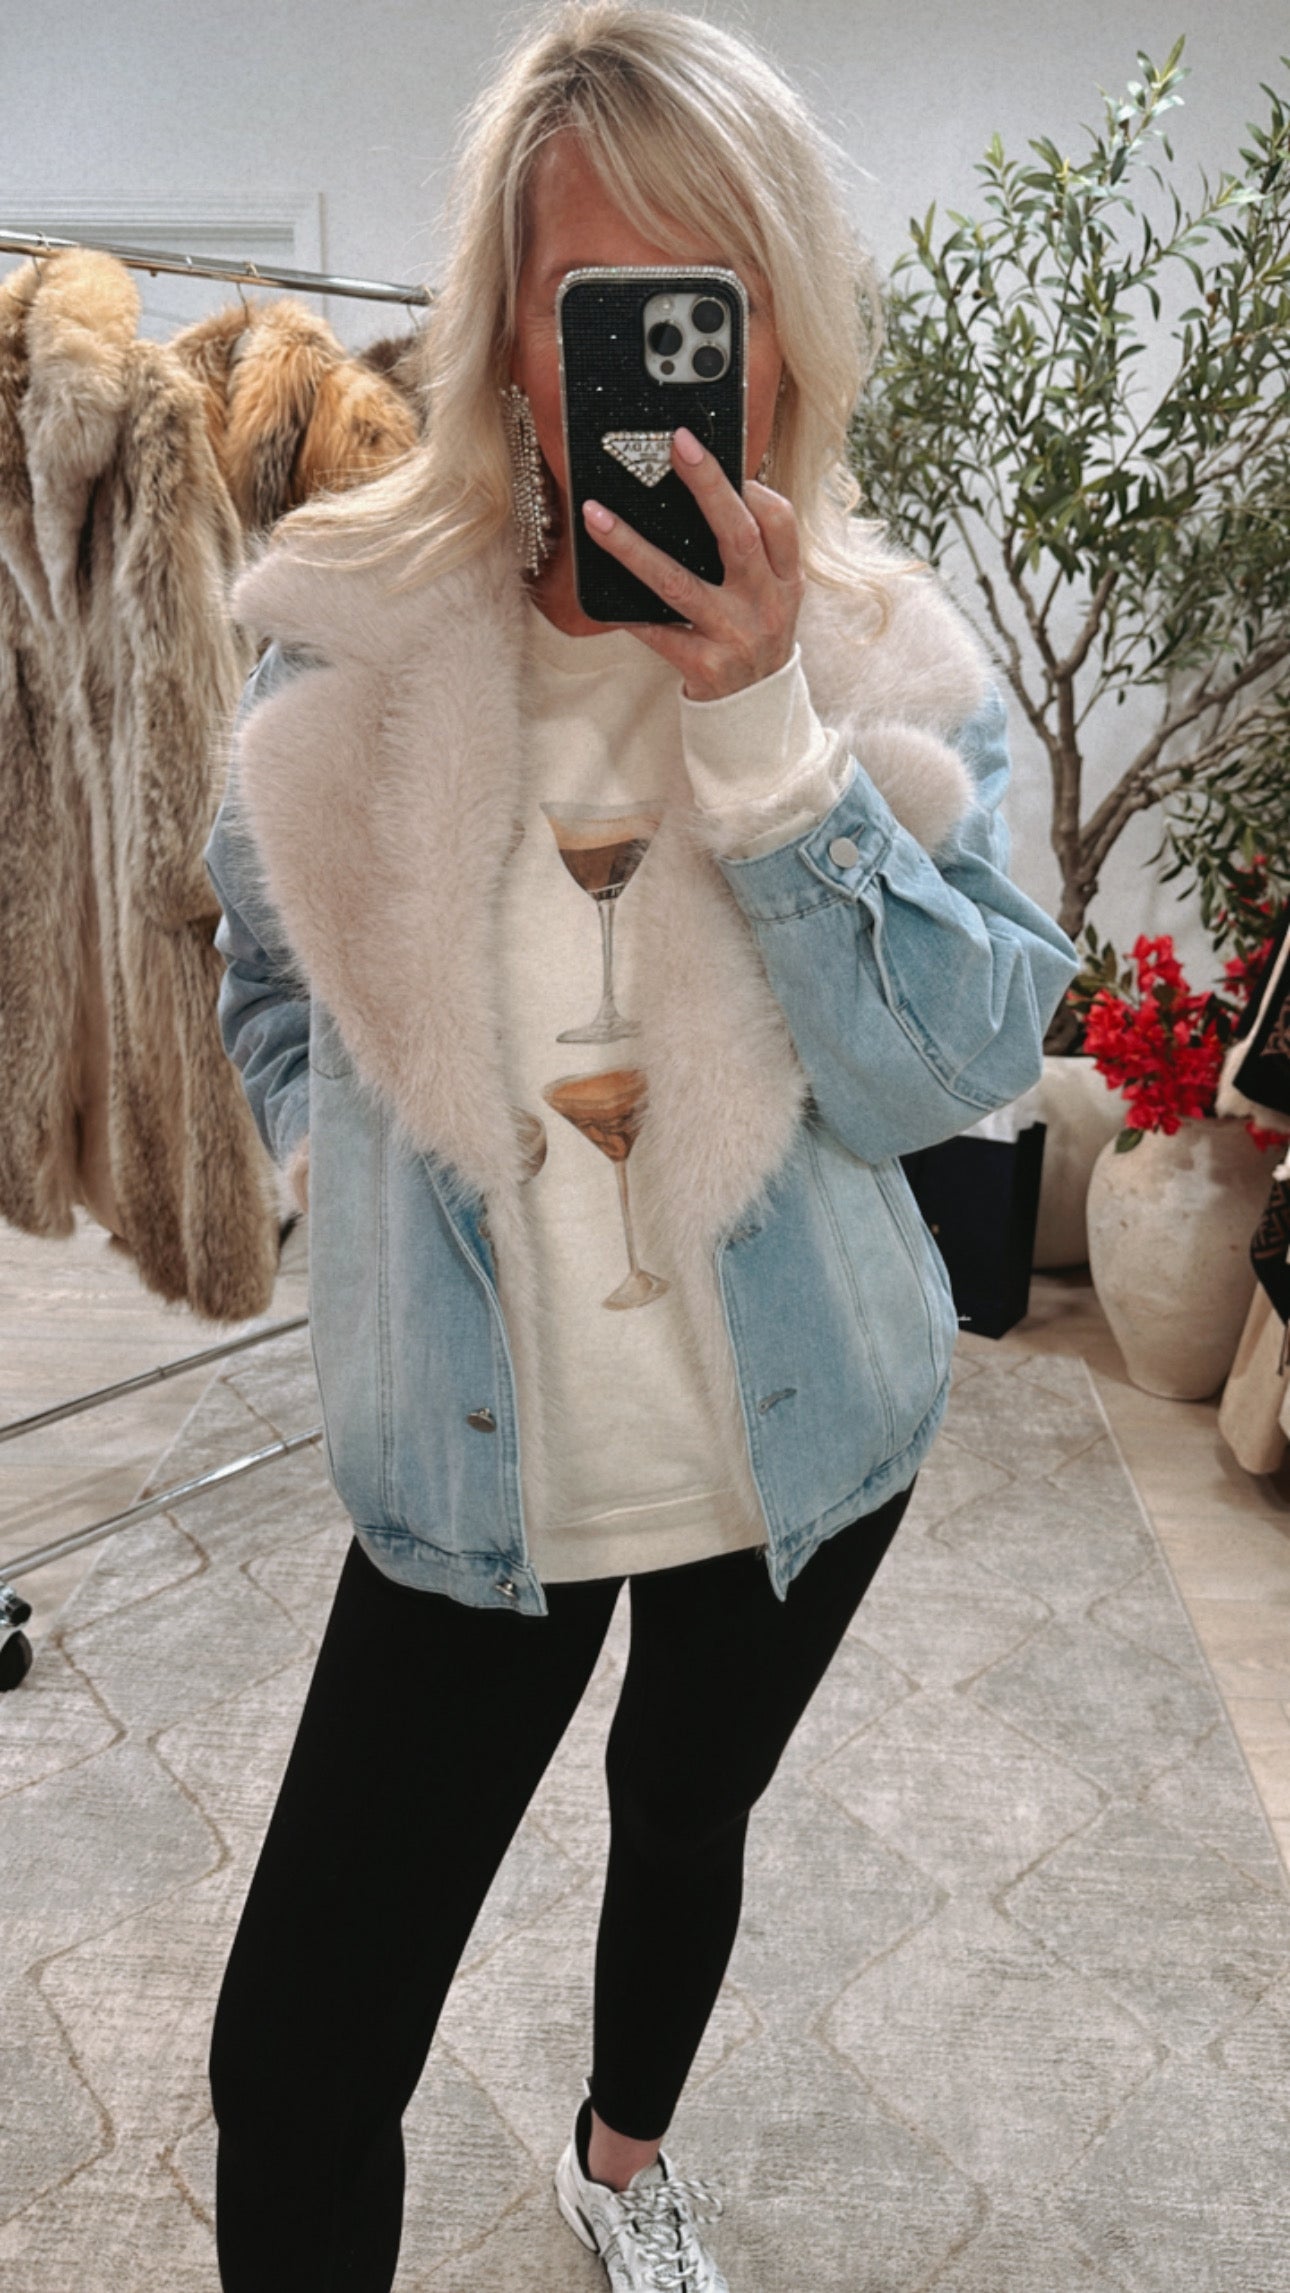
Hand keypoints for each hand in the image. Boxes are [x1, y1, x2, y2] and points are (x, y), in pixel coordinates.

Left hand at [581, 427, 804, 702]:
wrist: (757, 715)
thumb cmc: (753, 639)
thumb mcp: (770, 597)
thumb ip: (750, 555)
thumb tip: (700, 495)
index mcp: (786, 581)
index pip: (780, 521)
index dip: (752, 486)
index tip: (717, 456)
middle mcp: (765, 604)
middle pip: (738, 535)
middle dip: (708, 486)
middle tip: (678, 446)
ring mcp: (734, 635)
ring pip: (678, 582)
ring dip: (632, 547)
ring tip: (595, 515)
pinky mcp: (703, 665)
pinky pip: (655, 631)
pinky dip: (626, 611)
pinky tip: (597, 594)